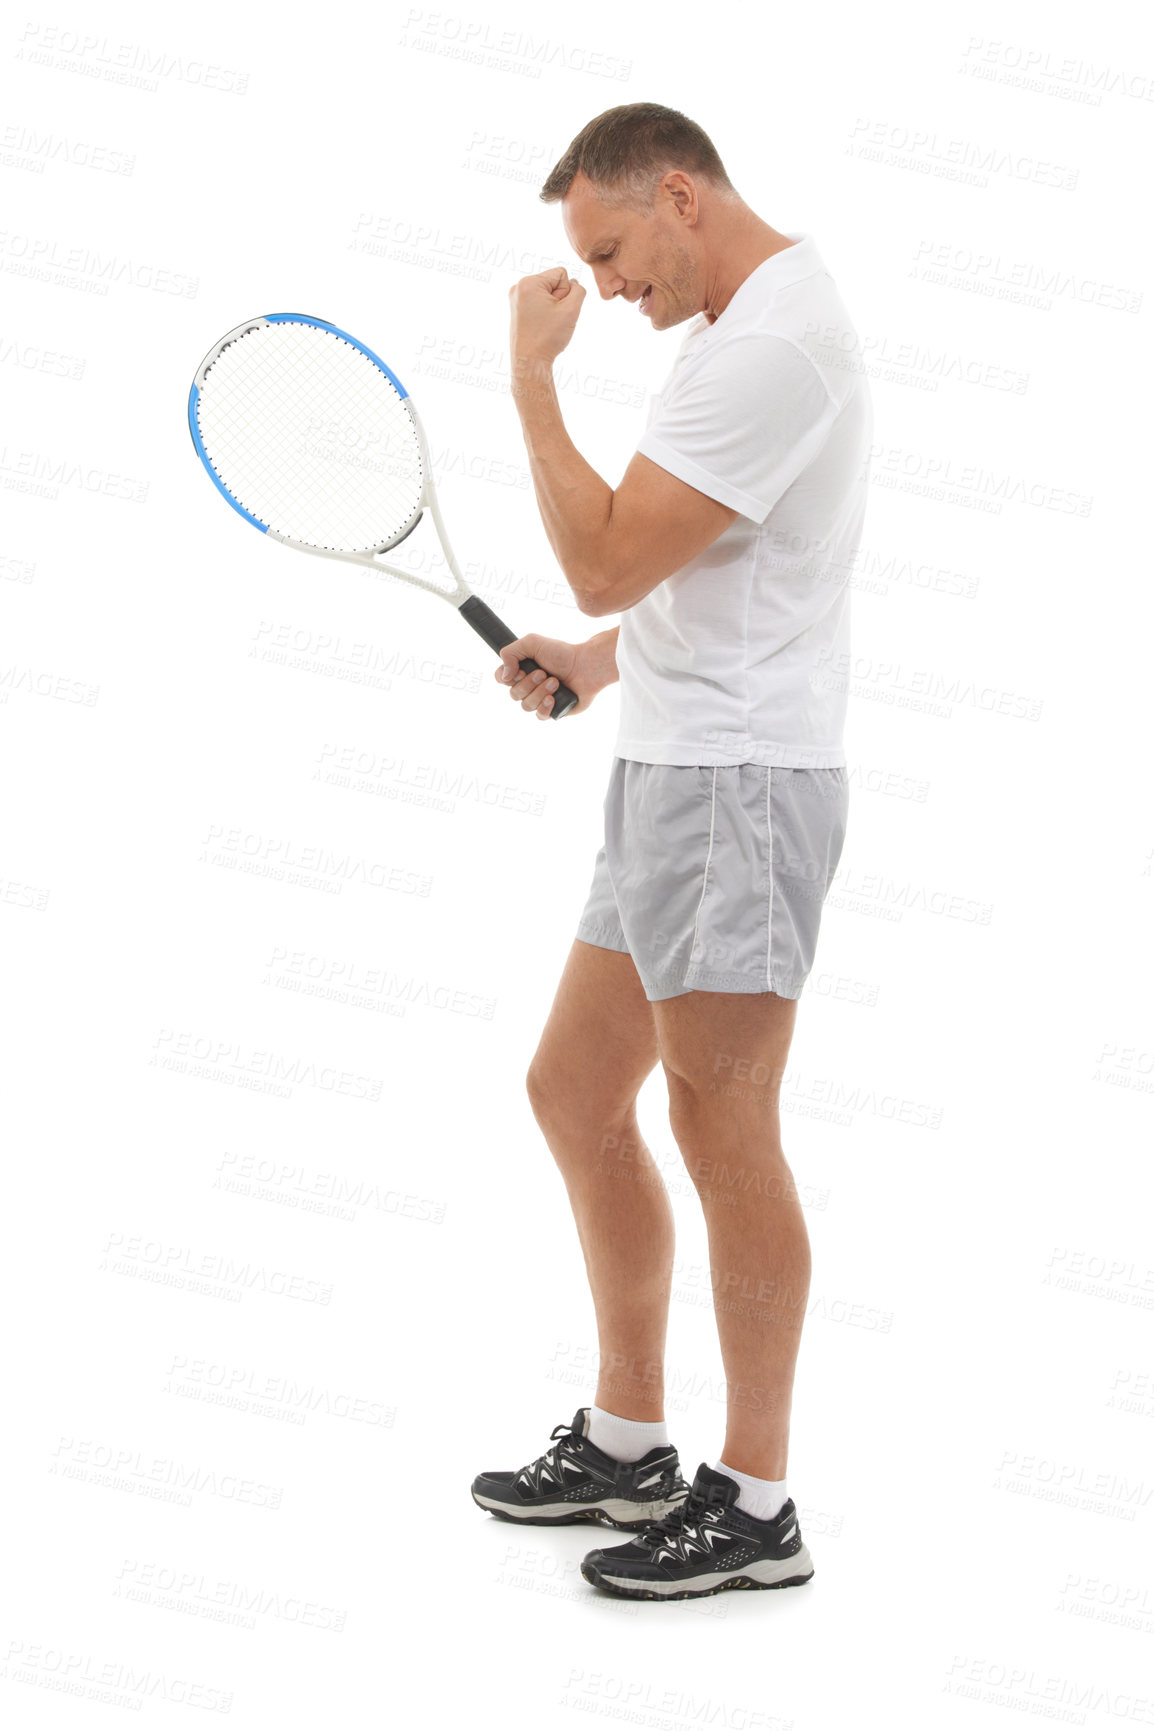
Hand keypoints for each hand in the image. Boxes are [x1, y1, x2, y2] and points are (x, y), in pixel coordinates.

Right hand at [494, 631, 615, 721]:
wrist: (585, 666)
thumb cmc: (561, 653)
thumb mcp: (531, 643)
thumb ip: (510, 652)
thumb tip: (504, 676)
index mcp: (522, 670)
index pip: (501, 679)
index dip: (507, 677)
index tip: (521, 670)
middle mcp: (529, 686)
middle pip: (513, 694)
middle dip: (529, 683)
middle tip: (545, 672)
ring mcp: (540, 699)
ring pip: (526, 706)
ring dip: (540, 692)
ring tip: (556, 682)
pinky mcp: (552, 710)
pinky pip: (539, 716)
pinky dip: (545, 707)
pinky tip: (553, 698)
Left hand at [509, 267, 586, 366]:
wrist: (529, 363)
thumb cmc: (548, 338)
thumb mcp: (571, 310)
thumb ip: (579, 290)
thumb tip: (573, 284)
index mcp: (528, 283)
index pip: (561, 274)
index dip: (567, 293)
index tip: (557, 311)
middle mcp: (518, 287)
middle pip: (553, 283)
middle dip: (559, 299)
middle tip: (552, 319)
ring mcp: (516, 298)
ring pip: (547, 293)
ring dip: (553, 307)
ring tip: (547, 323)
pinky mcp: (517, 309)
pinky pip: (540, 302)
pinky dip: (545, 312)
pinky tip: (542, 325)